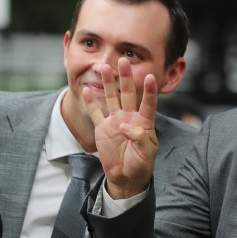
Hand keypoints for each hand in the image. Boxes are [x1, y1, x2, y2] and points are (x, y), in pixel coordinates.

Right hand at [85, 58, 156, 198]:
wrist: (126, 176)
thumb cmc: (141, 165)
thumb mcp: (146, 154)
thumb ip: (139, 139)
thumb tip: (124, 126)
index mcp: (144, 123)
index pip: (148, 103)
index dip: (149, 90)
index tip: (150, 76)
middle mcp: (130, 118)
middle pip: (128, 94)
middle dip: (125, 78)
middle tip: (123, 60)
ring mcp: (115, 121)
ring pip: (111, 98)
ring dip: (107, 83)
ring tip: (104, 67)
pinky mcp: (102, 128)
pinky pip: (95, 112)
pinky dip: (91, 102)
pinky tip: (86, 90)